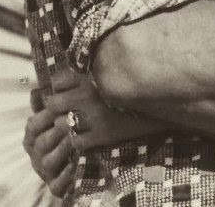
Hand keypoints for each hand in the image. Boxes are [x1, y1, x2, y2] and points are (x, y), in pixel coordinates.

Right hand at [23, 100, 73, 196]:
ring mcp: (45, 172)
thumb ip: (46, 106)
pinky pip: (57, 184)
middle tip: (71, 120)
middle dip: (56, 131)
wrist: (77, 164)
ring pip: (48, 162)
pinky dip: (65, 175)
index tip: (59, 105)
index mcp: (32, 138)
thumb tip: (35, 90)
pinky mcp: (56, 187)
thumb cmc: (63, 137)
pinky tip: (76, 165)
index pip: (33, 125)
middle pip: (41, 143)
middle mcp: (35, 156)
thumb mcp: (55, 120)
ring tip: (76, 140)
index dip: (45, 115)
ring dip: (62, 150)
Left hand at [43, 68, 167, 150]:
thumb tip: (71, 74)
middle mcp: (89, 93)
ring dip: (68, 127)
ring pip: (61, 124)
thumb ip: (94, 70)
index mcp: (92, 75)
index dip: (60, 89)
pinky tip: (89, 138)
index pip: (57, 81)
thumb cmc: (136, 87)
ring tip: (78, 126)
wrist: (160, 108)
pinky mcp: (102, 134)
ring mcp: (94, 115)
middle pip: (53, 103)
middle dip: (59, 109)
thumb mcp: (114, 72)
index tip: (69, 93)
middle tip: (70, 112)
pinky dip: (80, 142)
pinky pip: (76, 142)